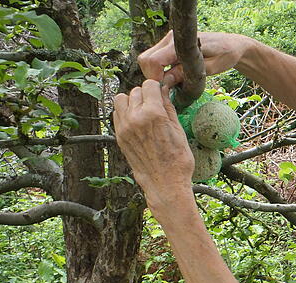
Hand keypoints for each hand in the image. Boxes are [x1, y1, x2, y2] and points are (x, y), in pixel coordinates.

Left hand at [113, 80, 193, 208]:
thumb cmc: (177, 159)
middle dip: (145, 95)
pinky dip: (125, 113)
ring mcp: (124, 127)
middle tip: (154, 105)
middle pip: (135, 91)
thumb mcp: (178, 130)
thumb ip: (168, 107)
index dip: (157, 88)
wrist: (165, 182)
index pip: (149, 85)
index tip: (161, 94)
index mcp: (153, 114)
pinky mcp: (119, 136)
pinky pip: (117, 114)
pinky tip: (136, 122)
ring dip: (131, 102)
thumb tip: (164, 91)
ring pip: (121, 99)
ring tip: (142, 111)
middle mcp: (135, 118)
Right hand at [138, 31, 245, 87]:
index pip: (153, 60)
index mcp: (180, 44)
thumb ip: (186, 74)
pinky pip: (156, 59)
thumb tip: (166, 81)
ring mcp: (168, 40)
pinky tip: (173, 77)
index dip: (155, 77)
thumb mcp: (209, 69)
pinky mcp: (169, 45)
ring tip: (173, 83)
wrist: (232, 45)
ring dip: (156, 74)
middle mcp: (170, 39)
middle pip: (145, 59)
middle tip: (169, 88)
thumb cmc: (225, 55)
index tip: (166, 89)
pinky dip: (160, 70)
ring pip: (148, 59)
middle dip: (153, 76)